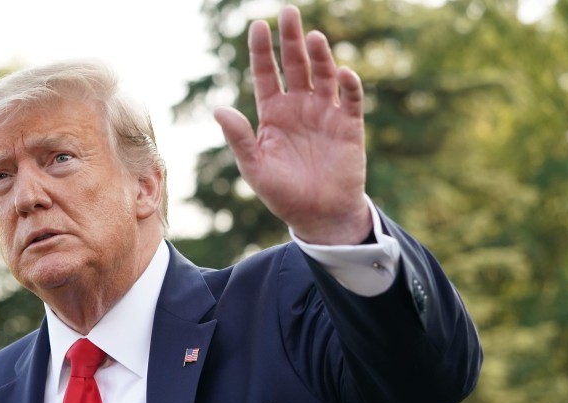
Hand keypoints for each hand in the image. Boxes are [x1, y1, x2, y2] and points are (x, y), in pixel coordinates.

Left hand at [214, 6, 370, 244]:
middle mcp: (299, 107)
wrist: (318, 217)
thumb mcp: (254, 168)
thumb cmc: (283, 193)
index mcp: (273, 114)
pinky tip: (343, 73)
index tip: (257, 25)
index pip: (265, 74)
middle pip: (295, 65)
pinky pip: (350, 99)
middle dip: (291, 39)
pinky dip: (348, 85)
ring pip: (323, 75)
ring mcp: (325, 113)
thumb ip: (239, 138)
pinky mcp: (348, 126)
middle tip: (288, 12)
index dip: (261, 50)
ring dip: (320, 56)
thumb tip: (218, 109)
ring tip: (314, 37)